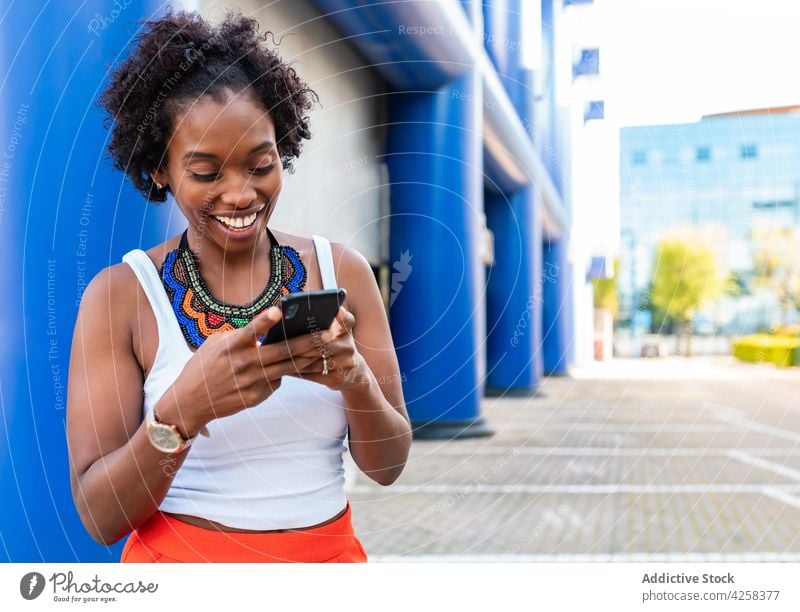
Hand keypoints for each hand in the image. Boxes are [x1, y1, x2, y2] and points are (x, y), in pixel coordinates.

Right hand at [166, 306, 325, 434]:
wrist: (190, 402)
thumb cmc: (202, 367)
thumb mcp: (215, 344)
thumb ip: (239, 335)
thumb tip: (265, 328)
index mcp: (231, 347)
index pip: (251, 331)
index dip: (265, 321)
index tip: (279, 310)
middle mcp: (244, 364)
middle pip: (282, 351)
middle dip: (309, 341)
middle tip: (329, 332)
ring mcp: (252, 382)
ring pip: (287, 368)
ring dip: (309, 357)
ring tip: (326, 347)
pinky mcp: (256, 396)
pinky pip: (277, 382)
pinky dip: (287, 372)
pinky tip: (302, 365)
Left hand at [280, 306, 368, 390]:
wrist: (354, 372)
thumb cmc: (336, 346)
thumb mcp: (337, 332)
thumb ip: (325, 321)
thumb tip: (296, 316)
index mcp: (346, 331)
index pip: (347, 320)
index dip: (342, 316)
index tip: (336, 311)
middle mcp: (348, 346)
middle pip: (319, 343)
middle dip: (298, 343)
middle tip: (279, 342)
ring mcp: (345, 364)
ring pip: (313, 361)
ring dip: (294, 359)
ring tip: (276, 357)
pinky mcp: (337, 379)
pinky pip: (313, 375)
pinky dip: (298, 372)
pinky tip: (286, 368)